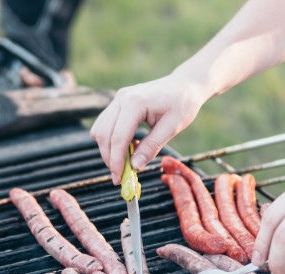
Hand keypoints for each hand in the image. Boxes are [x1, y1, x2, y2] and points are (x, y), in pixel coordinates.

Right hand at [90, 73, 206, 184]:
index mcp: (135, 103)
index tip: (119, 178)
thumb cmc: (182, 104)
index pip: (118, 137)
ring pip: (99, 130)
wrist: (184, 85)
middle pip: (104, 135)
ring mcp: (118, 99)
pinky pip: (104, 124)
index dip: (116, 161)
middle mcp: (121, 98)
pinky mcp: (118, 103)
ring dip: (107, 150)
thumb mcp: (171, 128)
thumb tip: (135, 167)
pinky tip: (127, 147)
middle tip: (119, 177)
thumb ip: (151, 147)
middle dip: (109, 158)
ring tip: (125, 162)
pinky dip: (111, 140)